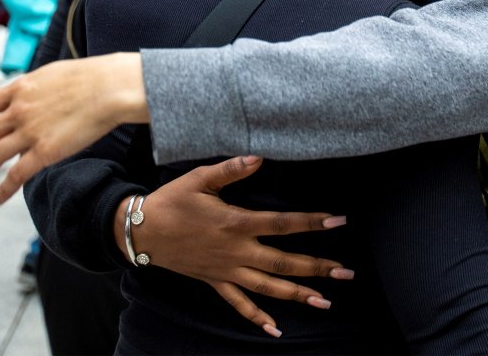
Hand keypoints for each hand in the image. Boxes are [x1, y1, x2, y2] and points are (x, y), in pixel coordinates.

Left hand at [0, 53, 147, 205]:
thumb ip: (34, 88)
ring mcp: (29, 132)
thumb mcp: (52, 74)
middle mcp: (18, 110)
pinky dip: (0, 192)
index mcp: (19, 89)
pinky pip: (15, 176)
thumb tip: (29, 95)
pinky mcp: (45, 152)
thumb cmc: (92, 77)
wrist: (111, 87)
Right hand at [121, 156, 352, 337]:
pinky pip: (239, 304)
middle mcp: (236, 251)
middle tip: (346, 272)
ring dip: (298, 295)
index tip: (339, 221)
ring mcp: (227, 270)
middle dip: (317, 268)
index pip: (282, 224)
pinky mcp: (215, 282)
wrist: (141, 231)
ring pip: (268, 288)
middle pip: (284, 263)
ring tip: (325, 302)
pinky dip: (257, 319)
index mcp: (236, 223)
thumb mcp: (200, 178)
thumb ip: (231, 169)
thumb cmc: (172, 201)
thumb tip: (259, 157)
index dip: (311, 222)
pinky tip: (276, 330)